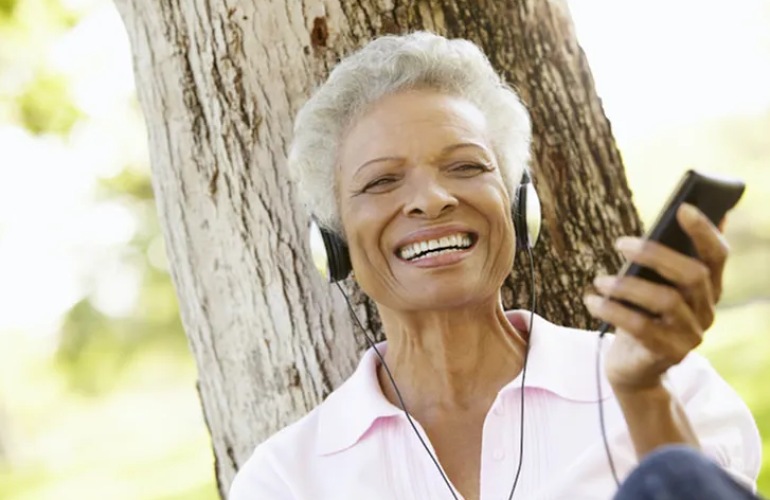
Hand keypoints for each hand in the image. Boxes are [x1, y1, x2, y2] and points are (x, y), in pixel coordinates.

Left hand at [584, 203, 728, 391]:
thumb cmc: (639, 315)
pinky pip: (641, 327)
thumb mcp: (650, 286)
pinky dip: (612, 310)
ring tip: (599, 280)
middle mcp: (706, 311)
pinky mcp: (669, 354)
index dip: (704, 230)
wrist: (633, 369)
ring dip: (627, 285)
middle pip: (693, 274)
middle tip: (620, 242)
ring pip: (666, 300)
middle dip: (655, 254)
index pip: (717, 255)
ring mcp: (690, 335)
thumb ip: (660, 260)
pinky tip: (591, 301)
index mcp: (707, 289)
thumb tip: (669, 216)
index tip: (683, 207)